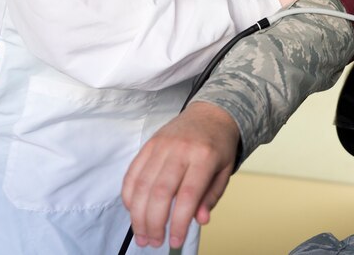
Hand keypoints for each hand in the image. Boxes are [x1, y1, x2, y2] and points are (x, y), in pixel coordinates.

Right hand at [121, 101, 240, 248]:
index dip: (178, 222)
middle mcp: (181, 150)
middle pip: (160, 192)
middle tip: (154, 242)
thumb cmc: (218, 145)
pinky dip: (129, 195)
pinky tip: (133, 211)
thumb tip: (199, 220)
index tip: (175, 241)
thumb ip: (211, 197)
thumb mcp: (224, 171)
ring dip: (138, 215)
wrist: (210, 113)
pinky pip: (132, 173)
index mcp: (204, 157)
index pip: (187, 195)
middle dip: (153, 223)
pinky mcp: (149, 144)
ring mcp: (162, 145)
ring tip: (142, 234)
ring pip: (142, 185)